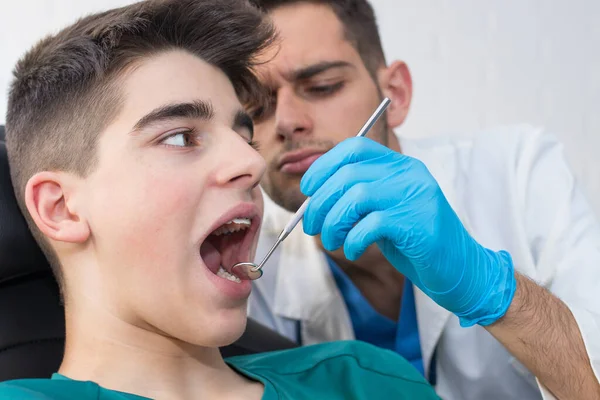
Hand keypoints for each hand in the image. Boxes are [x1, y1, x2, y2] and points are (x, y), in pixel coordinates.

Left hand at [300, 137, 515, 325]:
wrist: (461, 270)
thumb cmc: (416, 242)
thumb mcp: (385, 210)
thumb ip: (358, 198)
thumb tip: (313, 200)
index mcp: (401, 166)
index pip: (355, 147)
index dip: (324, 165)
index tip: (308, 189)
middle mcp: (409, 174)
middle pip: (348, 174)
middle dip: (320, 202)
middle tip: (311, 225)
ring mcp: (416, 197)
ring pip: (355, 197)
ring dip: (333, 223)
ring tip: (331, 242)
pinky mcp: (418, 223)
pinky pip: (370, 225)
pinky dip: (353, 240)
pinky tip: (354, 251)